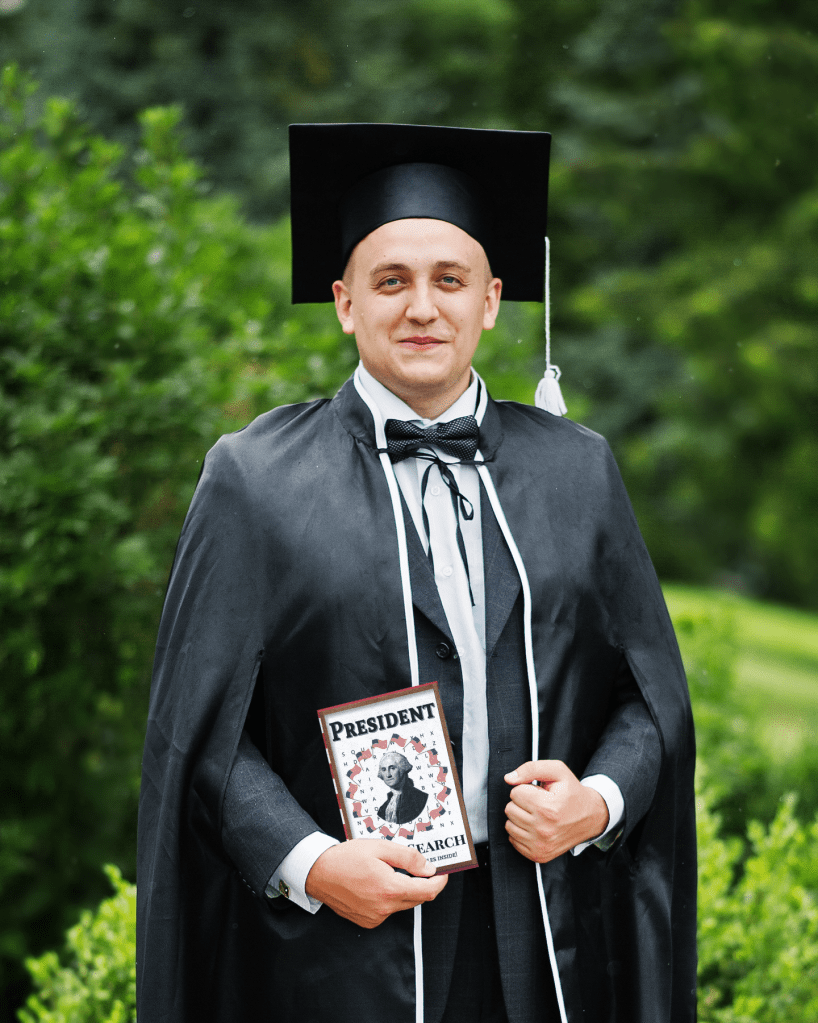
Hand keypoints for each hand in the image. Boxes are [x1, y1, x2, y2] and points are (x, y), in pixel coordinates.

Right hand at [305, 839, 447, 928]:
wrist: (318, 873)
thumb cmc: (346, 858)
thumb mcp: (380, 848)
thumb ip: (408, 858)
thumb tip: (429, 868)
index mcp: (389, 889)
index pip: (427, 892)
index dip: (439, 882)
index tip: (443, 873)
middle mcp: (384, 908)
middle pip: (417, 898)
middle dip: (422, 883)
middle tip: (419, 866)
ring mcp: (375, 917)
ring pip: (403, 904)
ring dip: (405, 890)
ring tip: (390, 871)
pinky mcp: (368, 921)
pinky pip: (388, 910)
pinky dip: (391, 898)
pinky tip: (378, 883)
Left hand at [504, 760, 608, 862]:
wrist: (590, 817)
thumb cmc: (572, 793)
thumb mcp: (557, 771)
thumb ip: (531, 768)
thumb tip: (509, 778)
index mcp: (547, 808)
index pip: (515, 793)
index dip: (526, 788)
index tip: (539, 792)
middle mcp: (543, 829)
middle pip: (510, 809)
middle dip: (521, 802)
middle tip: (538, 803)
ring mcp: (541, 845)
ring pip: (509, 825)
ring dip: (520, 817)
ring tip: (537, 814)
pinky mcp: (539, 855)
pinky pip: (513, 839)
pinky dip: (521, 831)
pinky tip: (535, 826)